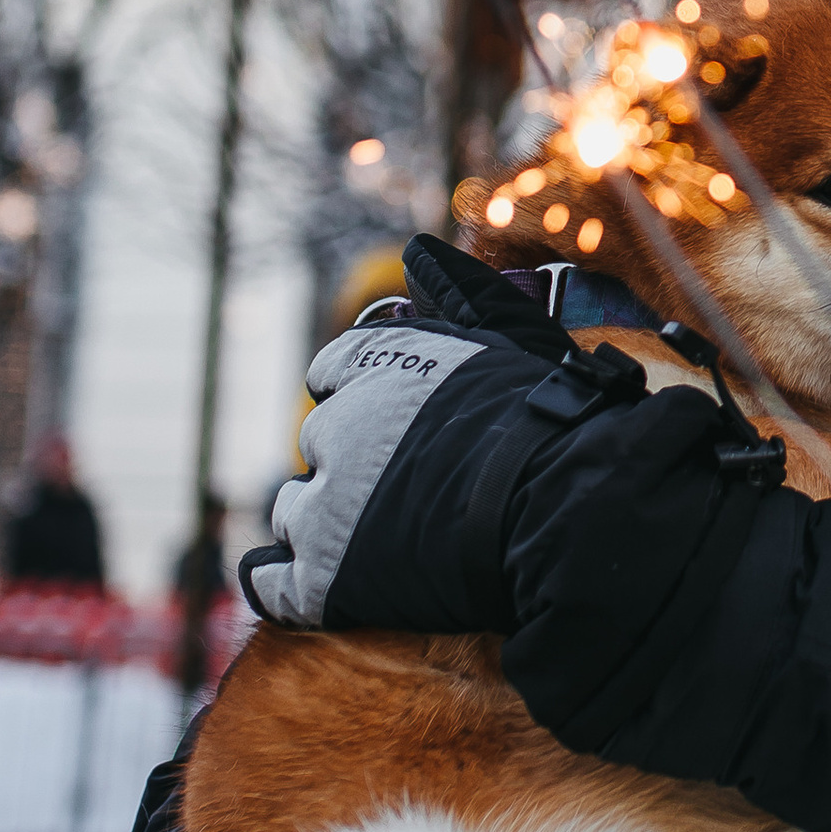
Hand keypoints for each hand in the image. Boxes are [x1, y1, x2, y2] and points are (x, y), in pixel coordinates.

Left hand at [239, 240, 652, 639]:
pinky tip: (289, 583)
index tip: (385, 419)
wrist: (561, 513)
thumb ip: (457, 290)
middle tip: (399, 488)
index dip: (356, 397)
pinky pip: (269, 582)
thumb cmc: (551, 423)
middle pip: (319, 446)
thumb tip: (417, 248)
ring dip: (318, 522)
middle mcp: (335, 431)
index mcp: (373, 369)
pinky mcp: (322, 580)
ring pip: (292, 512)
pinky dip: (276, 581)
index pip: (334, 374)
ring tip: (370, 540)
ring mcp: (324, 508)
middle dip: (346, 463)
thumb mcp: (511, 335)